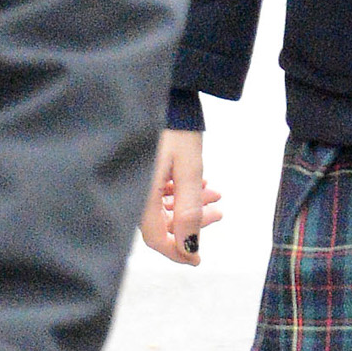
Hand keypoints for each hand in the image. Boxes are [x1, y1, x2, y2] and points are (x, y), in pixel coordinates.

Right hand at [141, 130, 220, 265]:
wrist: (169, 92)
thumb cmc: (178, 128)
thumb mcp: (189, 170)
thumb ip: (189, 210)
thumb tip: (189, 248)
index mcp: (141, 193)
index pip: (155, 237)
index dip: (178, 251)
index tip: (197, 259)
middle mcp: (134, 189)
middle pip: (161, 223)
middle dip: (191, 223)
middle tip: (217, 213)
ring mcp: (137, 178)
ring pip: (163, 206)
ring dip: (190, 205)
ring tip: (215, 193)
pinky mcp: (143, 168)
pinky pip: (159, 191)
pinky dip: (180, 192)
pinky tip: (200, 183)